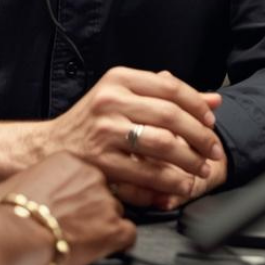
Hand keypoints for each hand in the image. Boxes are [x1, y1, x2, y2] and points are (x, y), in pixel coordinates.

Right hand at [0, 152, 135, 264]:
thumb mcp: (21, 180)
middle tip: (77, 222)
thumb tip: (37, 188)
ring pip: (116, 212)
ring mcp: (105, 200)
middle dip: (93, 208)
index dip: (81, 192)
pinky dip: (118, 242)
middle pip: (103, 191)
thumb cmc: (10, 210)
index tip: (73, 202)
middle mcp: (92, 175)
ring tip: (84, 237)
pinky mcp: (113, 227)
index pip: (86, 174)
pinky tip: (103, 247)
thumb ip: (41, 179)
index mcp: (69, 160)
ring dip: (103, 224)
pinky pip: (128, 233)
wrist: (15, 233)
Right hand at [42, 67, 224, 208]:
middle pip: (171, 116)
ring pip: (163, 145)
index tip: (210, 121)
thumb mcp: (124, 96)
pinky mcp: (102, 161)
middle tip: (213, 150)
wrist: (49, 146)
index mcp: (118, 79)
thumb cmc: (93, 121)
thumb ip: (167, 96)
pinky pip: (146, 172)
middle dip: (200, 136)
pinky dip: (170, 181)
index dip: (197, 105)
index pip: (170, 86)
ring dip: (190, 160)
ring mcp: (105, 132)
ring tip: (201, 169)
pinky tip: (181, 184)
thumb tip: (214, 100)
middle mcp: (110, 101)